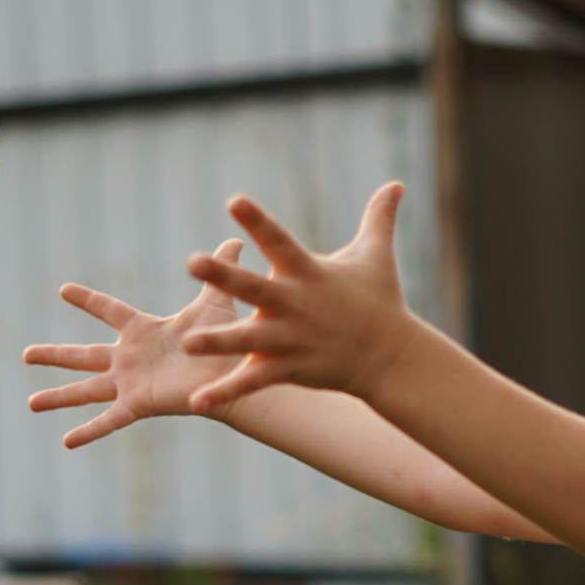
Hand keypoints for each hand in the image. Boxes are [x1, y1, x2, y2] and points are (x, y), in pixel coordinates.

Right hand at [22, 240, 249, 448]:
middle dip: (54, 356)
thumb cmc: (228, 341)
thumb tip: (235, 241)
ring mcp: (132, 383)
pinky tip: (66, 442)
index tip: (63, 290)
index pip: (108, 310)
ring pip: (86, 390)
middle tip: (25, 355)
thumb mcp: (216, 300)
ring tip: (31, 404)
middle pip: (83, 356)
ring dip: (58, 397)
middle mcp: (131, 358)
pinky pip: (109, 420)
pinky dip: (89, 432)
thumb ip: (219, 271)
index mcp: (143, 331)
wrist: (237, 375)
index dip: (87, 300)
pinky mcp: (140, 403)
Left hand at [179, 183, 421, 413]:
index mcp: (308, 272)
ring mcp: (291, 339)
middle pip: (254, 287)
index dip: (257, 221)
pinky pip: (252, 382)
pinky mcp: (289, 369)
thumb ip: (379, 217)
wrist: (392, 358)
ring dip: (218, 342)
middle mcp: (295, 303)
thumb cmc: (380, 301)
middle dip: (223, 276)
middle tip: (192, 262)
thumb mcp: (377, 255)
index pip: (279, 240)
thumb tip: (397, 183)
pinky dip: (225, 393)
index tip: (233, 200)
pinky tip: (197, 402)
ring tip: (187, 342)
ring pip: (247, 340)